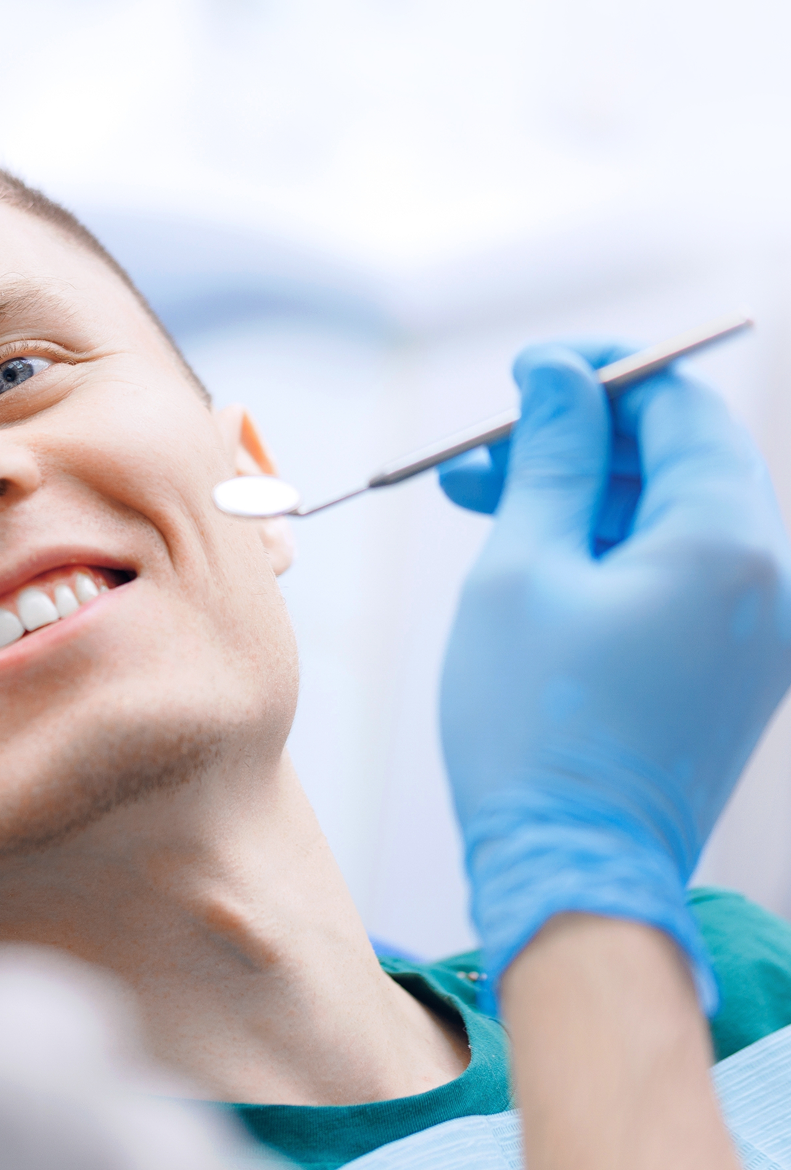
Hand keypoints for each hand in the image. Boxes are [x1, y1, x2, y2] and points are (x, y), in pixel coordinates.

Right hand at [437, 341, 790, 1009]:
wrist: (575, 869)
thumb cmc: (534, 725)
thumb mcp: (520, 570)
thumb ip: (546, 458)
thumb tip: (557, 377)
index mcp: (729, 540)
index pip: (679, 405)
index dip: (598, 374)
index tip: (522, 373)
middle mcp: (772, 577)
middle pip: (680, 459)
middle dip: (578, 440)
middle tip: (482, 449)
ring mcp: (764, 628)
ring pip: (672, 517)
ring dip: (582, 496)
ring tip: (481, 498)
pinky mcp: (738, 667)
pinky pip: (680, 574)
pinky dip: (609, 551)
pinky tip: (530, 555)